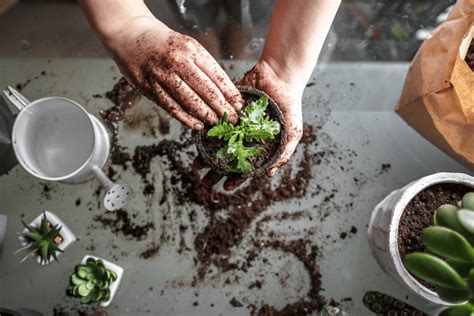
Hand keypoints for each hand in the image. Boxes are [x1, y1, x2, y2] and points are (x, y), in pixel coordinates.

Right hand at [105, 16, 242, 129]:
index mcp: (192, 49)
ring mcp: (162, 75)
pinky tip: (197, 125)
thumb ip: (203, 66)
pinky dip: (186, 118)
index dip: (230, 93)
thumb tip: (224, 91)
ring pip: (190, 101)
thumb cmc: (163, 42)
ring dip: (206, 115)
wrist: (130, 34)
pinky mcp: (150, 88)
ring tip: (218, 123)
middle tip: (233, 119)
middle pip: (206, 90)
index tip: (239, 105)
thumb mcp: (187, 45)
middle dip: (223, 107)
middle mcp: (178, 61)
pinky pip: (172, 107)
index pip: (217, 75)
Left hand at [193, 59, 303, 190]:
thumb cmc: (290, 104)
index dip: (235, 178)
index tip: (225, 187)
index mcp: (258, 146)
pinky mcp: (225, 109)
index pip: (244, 167)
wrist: (280, 76)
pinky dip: (202, 131)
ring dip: (205, 155)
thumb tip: (269, 174)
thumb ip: (284, 153)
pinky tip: (195, 140)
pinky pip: (212, 122)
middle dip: (215, 171)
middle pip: (227, 159)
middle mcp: (243, 137)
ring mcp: (233, 124)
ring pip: (215, 143)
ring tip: (195, 165)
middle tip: (203, 181)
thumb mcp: (293, 131)